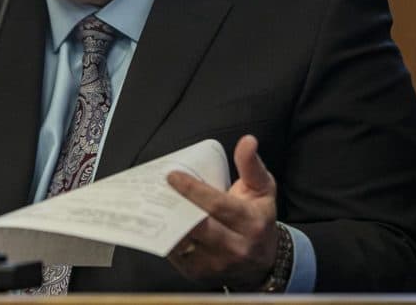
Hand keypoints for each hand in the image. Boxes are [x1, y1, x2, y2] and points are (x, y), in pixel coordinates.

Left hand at [165, 135, 279, 289]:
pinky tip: (158, 221)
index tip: (172, 176)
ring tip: (153, 203)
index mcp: (251, 222)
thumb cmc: (259, 218)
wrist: (263, 262)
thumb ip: (251, 165)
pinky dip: (165, 237)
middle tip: (157, 188)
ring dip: (166, 223)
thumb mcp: (262, 189)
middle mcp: (236, 247)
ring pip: (183, 243)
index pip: (218, 206)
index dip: (193, 190)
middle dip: (175, 207)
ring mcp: (216, 264)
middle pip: (199, 227)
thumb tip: (247, 141)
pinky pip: (175, 256)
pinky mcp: (199, 275)